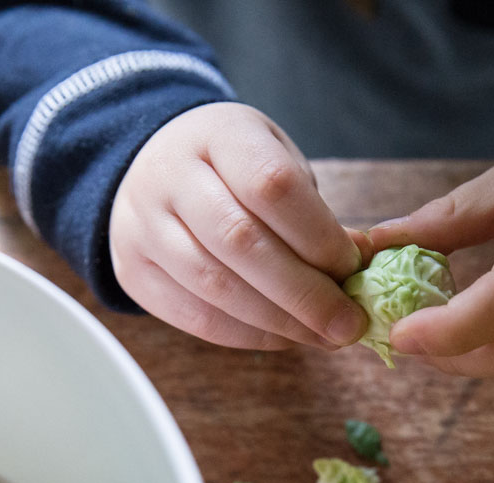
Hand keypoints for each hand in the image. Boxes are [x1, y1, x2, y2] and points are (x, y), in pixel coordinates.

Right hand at [108, 102, 369, 349]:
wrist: (150, 166)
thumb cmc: (232, 166)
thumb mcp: (275, 160)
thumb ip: (313, 211)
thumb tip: (359, 268)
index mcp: (218, 134)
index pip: (271, 185)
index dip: (318, 236)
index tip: (353, 270)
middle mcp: (170, 176)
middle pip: (241, 241)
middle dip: (304, 293)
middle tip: (348, 325)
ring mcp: (143, 226)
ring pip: (215, 286)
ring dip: (279, 322)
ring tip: (323, 338)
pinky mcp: (134, 271)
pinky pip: (194, 317)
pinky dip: (247, 336)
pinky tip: (284, 337)